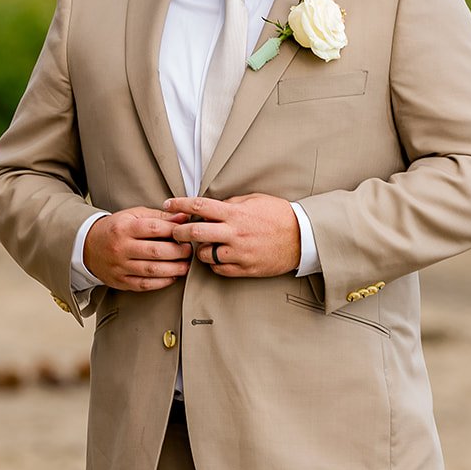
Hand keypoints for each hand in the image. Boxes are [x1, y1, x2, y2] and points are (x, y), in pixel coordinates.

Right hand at [83, 208, 191, 290]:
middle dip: (177, 252)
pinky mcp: (120, 281)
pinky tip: (173, 277)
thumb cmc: (117, 229)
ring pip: (152, 270)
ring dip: (174, 269)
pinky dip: (162, 282)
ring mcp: (120, 266)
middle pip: (155, 251)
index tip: (186, 233)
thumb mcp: (134, 216)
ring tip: (186, 266)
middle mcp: (120, 248)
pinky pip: (145, 285)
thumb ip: (159, 216)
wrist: (88, 247)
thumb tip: (184, 218)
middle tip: (189, 251)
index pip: (154, 228)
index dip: (174, 231)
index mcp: (124, 228)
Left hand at [165, 194, 299, 276]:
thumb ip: (231, 204)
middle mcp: (234, 233)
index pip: (199, 206)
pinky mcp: (245, 268)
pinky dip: (215, 264)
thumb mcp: (255, 200)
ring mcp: (239, 253)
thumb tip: (210, 208)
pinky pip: (219, 269)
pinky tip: (219, 257)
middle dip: (178, 232)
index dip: (180, 204)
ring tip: (206, 246)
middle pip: (195, 232)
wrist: (302, 237)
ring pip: (204, 254)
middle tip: (174, 233)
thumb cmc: (279, 216)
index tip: (168, 205)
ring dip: (200, 250)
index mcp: (235, 213)